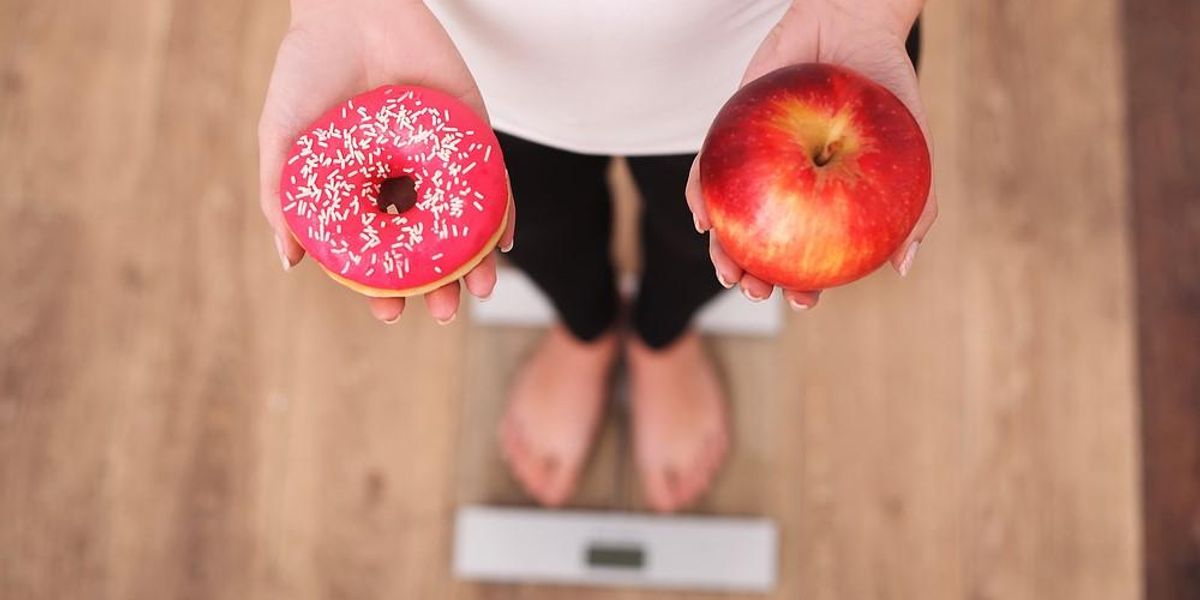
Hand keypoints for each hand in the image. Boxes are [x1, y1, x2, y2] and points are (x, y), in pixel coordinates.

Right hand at [257, 0, 514, 323]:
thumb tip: (290, 263)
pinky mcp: (472, 132)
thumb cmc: (308, 71)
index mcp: (365, 190)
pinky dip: (503, 211)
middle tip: (441, 310)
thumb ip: (282, 198)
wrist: (348, 5)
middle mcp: (406, 181)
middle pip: (429, 245)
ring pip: (465, 222)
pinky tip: (504, 241)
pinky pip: (494, 179)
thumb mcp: (283, 139)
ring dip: (476, 260)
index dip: (387, 286)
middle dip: (438, 284)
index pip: (381, 251)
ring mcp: (441, 159)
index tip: (390, 313)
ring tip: (478, 290)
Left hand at [685, 0, 935, 310]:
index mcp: (825, 203)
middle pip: (763, 247)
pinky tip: (701, 215)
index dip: (803, 286)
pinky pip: (708, 171)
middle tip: (754, 291)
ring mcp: (756, 166)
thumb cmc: (887, 90)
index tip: (803, 302)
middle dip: (752, 279)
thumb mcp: (913, 151)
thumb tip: (902, 267)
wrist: (854, 24)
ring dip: (721, 249)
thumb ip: (916, 207)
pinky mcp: (730, 135)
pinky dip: (701, 196)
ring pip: (731, 218)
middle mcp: (787, 191)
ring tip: (725, 266)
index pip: (810, 256)